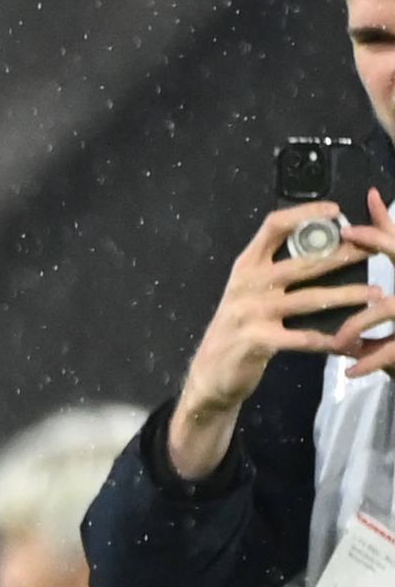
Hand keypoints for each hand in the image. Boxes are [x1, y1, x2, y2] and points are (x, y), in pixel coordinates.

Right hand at [170, 193, 394, 474]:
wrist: (209, 374)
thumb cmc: (236, 329)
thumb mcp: (247, 293)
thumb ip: (274, 273)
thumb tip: (320, 248)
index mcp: (246, 267)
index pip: (273, 227)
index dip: (305, 214)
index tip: (336, 211)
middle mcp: (247, 285)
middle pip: (301, 261)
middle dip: (342, 254)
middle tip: (373, 250)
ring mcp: (251, 312)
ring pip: (309, 299)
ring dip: (347, 295)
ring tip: (376, 294)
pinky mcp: (257, 340)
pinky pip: (303, 338)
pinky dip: (331, 341)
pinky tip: (352, 343)